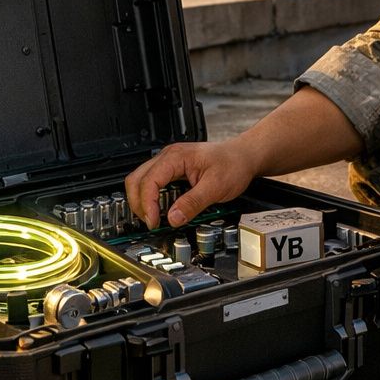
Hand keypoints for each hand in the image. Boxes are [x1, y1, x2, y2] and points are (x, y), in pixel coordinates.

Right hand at [124, 139, 259, 228]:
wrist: (244, 156)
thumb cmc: (233, 164)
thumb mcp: (215, 187)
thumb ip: (193, 203)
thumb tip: (173, 218)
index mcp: (175, 157)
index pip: (149, 181)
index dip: (147, 204)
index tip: (154, 222)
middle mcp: (167, 157)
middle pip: (136, 180)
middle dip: (138, 204)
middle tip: (151, 222)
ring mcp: (168, 163)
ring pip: (141, 181)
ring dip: (143, 201)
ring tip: (156, 218)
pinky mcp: (172, 170)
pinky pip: (152, 183)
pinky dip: (152, 198)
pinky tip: (162, 209)